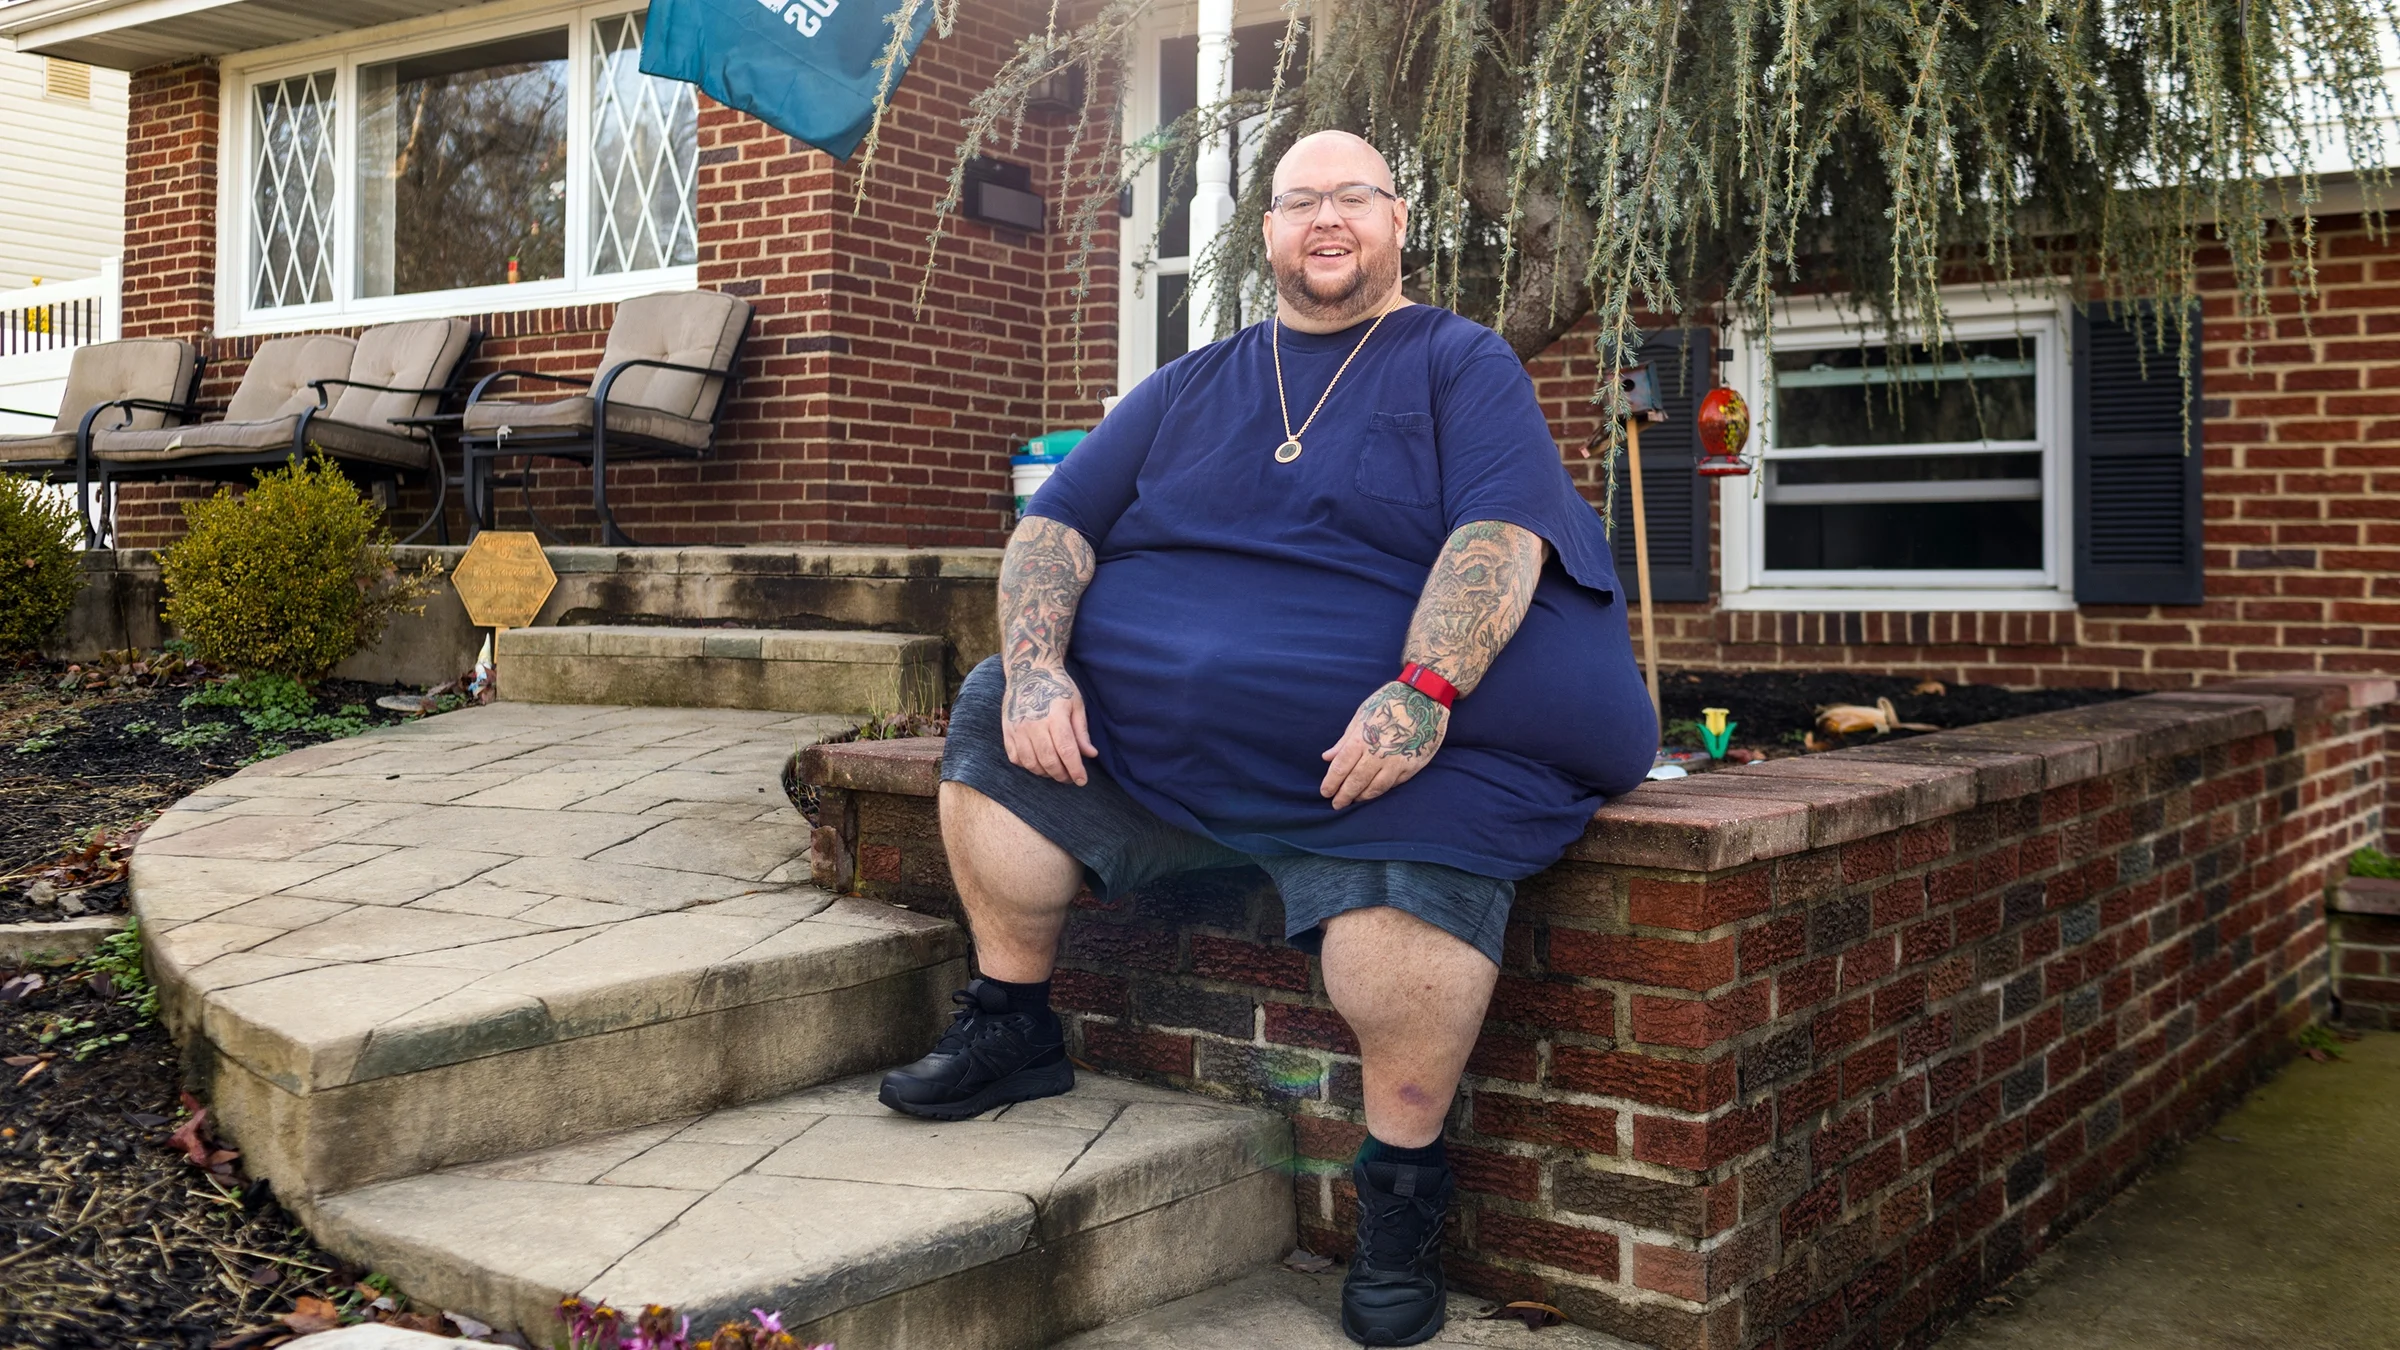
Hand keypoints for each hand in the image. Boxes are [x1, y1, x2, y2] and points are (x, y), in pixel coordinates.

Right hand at [1004, 666, 1097, 784]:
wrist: (1029, 672)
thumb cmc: (1057, 687)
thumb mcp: (1076, 704)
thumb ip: (1082, 731)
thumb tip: (1091, 755)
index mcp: (1055, 717)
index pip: (1067, 751)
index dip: (1075, 770)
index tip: (1082, 781)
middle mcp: (1034, 724)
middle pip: (1049, 761)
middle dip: (1062, 775)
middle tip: (1070, 778)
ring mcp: (1018, 729)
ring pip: (1031, 763)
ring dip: (1045, 773)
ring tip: (1056, 772)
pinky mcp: (1007, 732)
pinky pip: (1016, 758)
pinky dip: (1028, 766)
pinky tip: (1038, 763)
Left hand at [1319, 681, 1447, 809]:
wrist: (1424, 697)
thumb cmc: (1389, 703)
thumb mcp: (1362, 716)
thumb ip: (1344, 740)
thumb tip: (1327, 757)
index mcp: (1362, 740)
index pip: (1341, 767)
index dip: (1331, 783)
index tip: (1325, 792)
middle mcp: (1378, 754)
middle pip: (1356, 782)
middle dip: (1344, 795)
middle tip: (1336, 804)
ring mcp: (1396, 762)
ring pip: (1375, 788)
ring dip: (1362, 797)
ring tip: (1353, 801)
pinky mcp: (1412, 766)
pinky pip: (1393, 784)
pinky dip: (1380, 790)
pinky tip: (1372, 792)